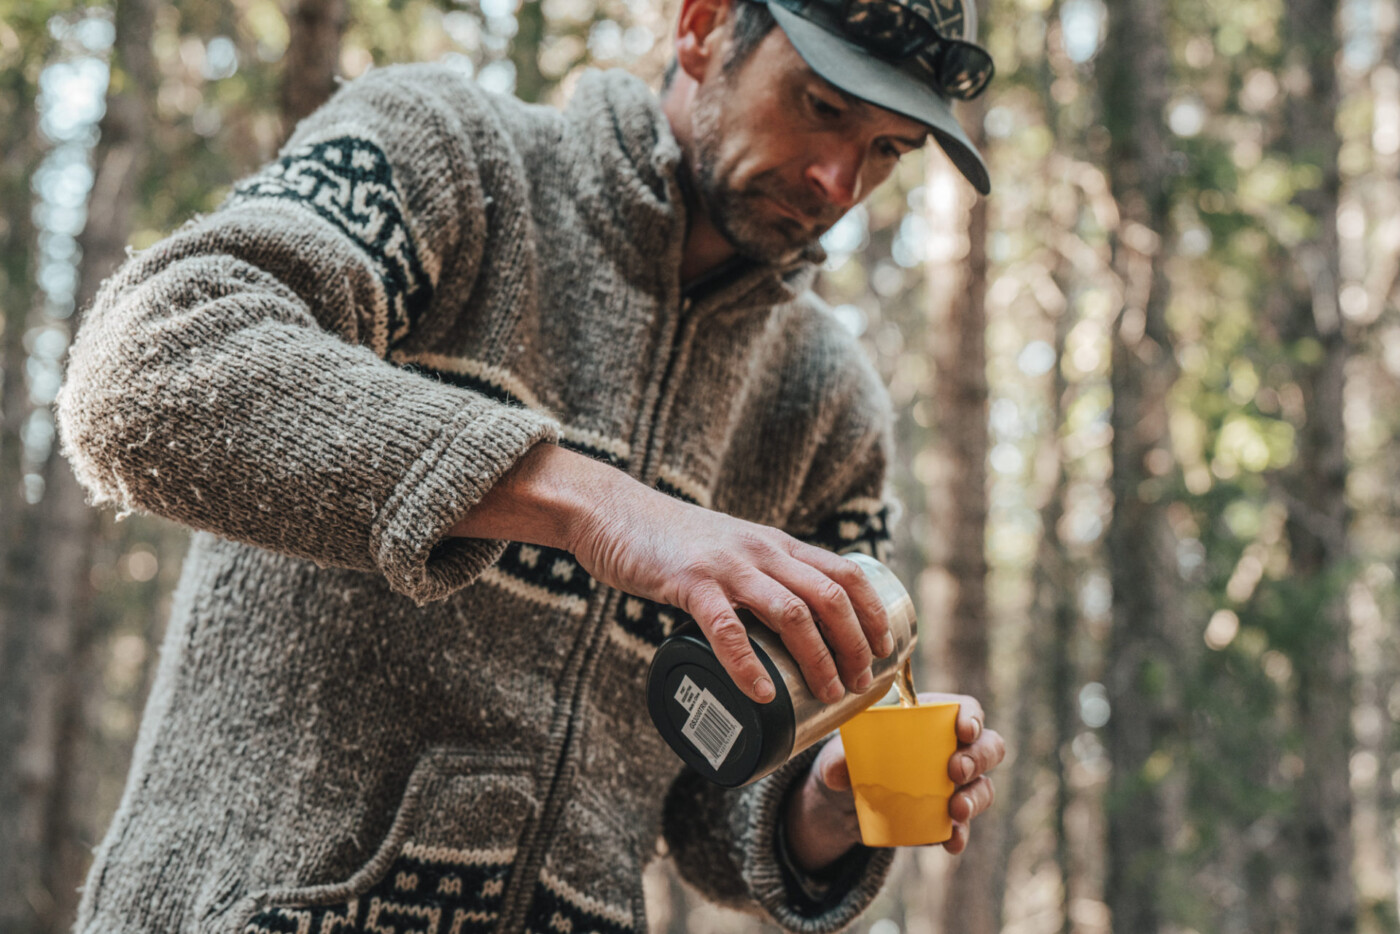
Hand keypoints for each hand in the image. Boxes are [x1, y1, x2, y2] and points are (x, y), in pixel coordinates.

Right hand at [568, 466, 893, 704]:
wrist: (613, 512)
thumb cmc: (671, 540)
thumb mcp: (732, 547)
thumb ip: (760, 574)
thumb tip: (788, 625)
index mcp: (776, 544)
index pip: (845, 572)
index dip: (873, 612)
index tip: (885, 647)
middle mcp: (761, 551)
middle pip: (830, 597)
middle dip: (855, 644)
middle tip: (862, 683)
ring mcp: (728, 566)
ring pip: (792, 613)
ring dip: (818, 658)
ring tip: (829, 693)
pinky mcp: (689, 583)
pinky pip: (727, 629)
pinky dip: (749, 665)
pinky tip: (761, 692)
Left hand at [783, 692, 1005, 871]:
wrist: (842, 803)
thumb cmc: (849, 759)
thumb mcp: (839, 754)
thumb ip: (836, 759)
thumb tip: (837, 773)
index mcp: (931, 718)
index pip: (966, 709)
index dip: (972, 717)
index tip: (964, 730)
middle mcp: (952, 749)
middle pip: (988, 747)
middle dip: (978, 758)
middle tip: (955, 771)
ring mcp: (954, 786)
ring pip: (983, 787)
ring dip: (975, 798)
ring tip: (956, 810)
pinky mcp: (946, 818)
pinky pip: (963, 827)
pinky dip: (960, 834)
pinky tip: (950, 842)